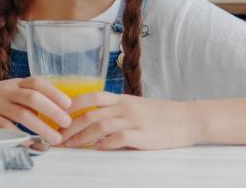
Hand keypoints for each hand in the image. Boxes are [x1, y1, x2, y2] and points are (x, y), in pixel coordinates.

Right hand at [0, 78, 71, 145]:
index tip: (68, 104)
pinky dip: (22, 137)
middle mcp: (5, 91)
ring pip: (23, 115)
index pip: (36, 82)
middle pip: (32, 97)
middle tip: (66, 123)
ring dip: (42, 128)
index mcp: (12, 83)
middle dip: (52, 110)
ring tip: (54, 139)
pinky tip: (32, 143)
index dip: (54, 92)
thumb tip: (53, 109)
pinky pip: (8, 129)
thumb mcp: (6, 90)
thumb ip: (25, 96)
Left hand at [60, 92, 198, 149]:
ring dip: (81, 137)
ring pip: (100, 126)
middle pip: (89, 114)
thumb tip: (91, 122)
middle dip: (70, 126)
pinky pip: (120, 138)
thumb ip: (115, 111)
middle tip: (57, 136)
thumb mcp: (135, 106)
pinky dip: (105, 144)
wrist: (189, 119)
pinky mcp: (144, 136)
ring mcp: (134, 121)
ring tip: (70, 145)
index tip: (57, 116)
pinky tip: (97, 149)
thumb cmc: (161, 115)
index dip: (70, 106)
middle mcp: (125, 107)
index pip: (89, 97)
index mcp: (121, 99)